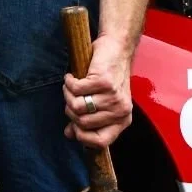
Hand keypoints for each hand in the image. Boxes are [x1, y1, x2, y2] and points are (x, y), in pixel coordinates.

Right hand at [63, 35, 134, 150]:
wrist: (117, 49)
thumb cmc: (109, 77)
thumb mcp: (102, 103)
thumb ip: (88, 120)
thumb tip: (69, 133)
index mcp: (123, 120)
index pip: (100, 142)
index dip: (82, 137)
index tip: (73, 126)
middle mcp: (121, 111)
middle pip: (83, 123)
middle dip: (71, 110)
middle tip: (72, 97)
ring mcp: (113, 97)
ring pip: (77, 107)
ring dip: (68, 95)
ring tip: (72, 86)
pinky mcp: (103, 82)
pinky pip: (75, 90)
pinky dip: (69, 82)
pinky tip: (72, 76)